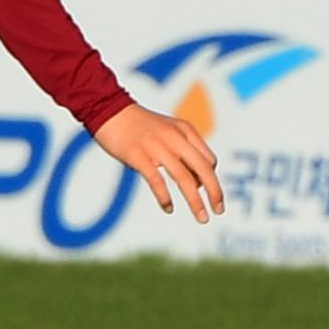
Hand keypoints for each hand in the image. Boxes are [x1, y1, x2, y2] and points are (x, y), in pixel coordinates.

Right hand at [92, 97, 222, 221]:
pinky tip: (169, 208)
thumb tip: (197, 184)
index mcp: (185, 130)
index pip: (209, 160)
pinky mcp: (138, 155)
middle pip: (203, 169)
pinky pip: (157, 181)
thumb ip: (183, 152)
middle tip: (219, 211)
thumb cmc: (140, 126)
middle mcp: (174, 137)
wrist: (109, 111)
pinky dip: (165, 197)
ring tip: (202, 218)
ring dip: (195, 201)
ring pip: (184, 178)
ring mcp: (156, 146)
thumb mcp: (168, 131)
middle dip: (215, 193)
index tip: (204, 193)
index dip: (210, 179)